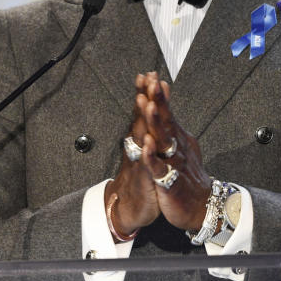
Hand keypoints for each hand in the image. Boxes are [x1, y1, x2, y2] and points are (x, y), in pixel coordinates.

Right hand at [105, 75, 161, 238]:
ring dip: (144, 118)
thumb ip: (148, 132)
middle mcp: (138, 147)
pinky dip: (146, 153)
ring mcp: (139, 161)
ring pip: (141, 137)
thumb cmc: (140, 178)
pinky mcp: (143, 179)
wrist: (128, 207)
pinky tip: (148, 141)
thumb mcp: (146, 152)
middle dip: (145, 97)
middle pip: (141, 117)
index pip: (144, 112)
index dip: (147, 93)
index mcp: (142, 140)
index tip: (149, 73)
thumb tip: (152, 110)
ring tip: (146, 99)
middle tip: (147, 78)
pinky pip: (145, 165)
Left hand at [136, 72, 212, 231]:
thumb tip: (163, 97)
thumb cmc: (188, 175)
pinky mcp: (169, 182)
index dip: (159, 94)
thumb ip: (171, 121)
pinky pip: (159, 168)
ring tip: (149, 105)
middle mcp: (177, 147)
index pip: (167, 111)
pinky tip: (146, 145)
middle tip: (151, 82)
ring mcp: (174, 163)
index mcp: (178, 138)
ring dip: (156, 123)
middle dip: (158, 101)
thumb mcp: (181, 145)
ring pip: (164, 140)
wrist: (202, 206)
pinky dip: (152, 156)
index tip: (151, 75)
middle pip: (167, 120)